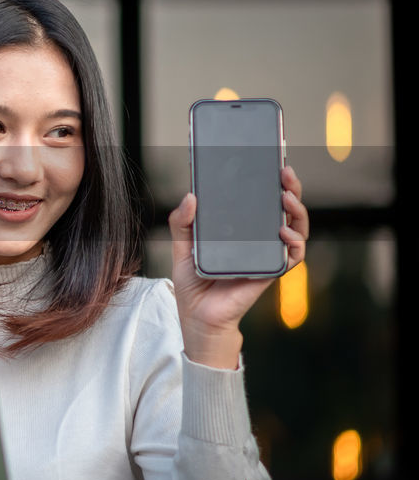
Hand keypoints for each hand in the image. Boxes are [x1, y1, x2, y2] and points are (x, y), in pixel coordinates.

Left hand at [168, 165, 309, 368]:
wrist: (197, 316)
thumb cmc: (193, 283)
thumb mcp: (183, 246)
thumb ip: (182, 222)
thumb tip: (191, 196)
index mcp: (240, 230)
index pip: (260, 201)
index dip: (270, 182)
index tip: (270, 162)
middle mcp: (258, 239)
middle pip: (283, 210)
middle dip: (290, 189)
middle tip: (285, 172)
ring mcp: (266, 255)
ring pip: (296, 229)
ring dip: (297, 212)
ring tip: (286, 198)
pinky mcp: (270, 272)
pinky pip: (292, 257)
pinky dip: (294, 243)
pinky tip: (284, 232)